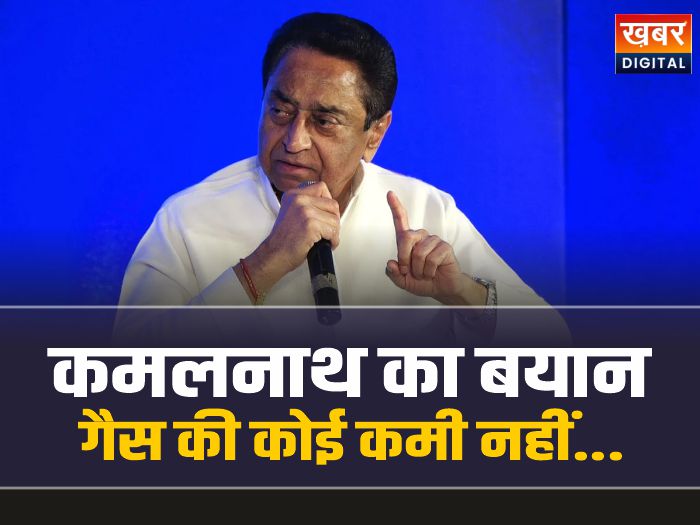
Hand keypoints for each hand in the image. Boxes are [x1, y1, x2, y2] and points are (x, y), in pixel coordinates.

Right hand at [238, 181, 339, 296]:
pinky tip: (324, 244)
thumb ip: (308, 204)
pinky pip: (333, 231)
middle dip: (333, 219)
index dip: (327, 203)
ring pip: (335, 219)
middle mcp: (299, 200)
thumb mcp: (292, 212)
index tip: (324, 215)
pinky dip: (333, 241)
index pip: (322, 187)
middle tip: (327, 230)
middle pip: (332, 204)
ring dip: (334, 232)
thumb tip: (330, 207)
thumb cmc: (285, 239)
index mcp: (294, 194)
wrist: (274, 254)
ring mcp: (305, 211)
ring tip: (324, 239)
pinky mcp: (311, 225)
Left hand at [385, 191, 485, 305]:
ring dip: (419, 270)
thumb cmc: (422, 281)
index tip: (389, 193)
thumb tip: (391, 263)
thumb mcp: (403, 281)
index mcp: (409, 241)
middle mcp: (421, 237)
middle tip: (409, 271)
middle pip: (406, 237)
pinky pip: (431, 259)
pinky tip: (433, 272)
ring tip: (424, 273)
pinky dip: (429, 271)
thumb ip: (394, 274)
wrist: (441, 289)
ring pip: (419, 253)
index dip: (395, 207)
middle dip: (404, 258)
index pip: (401, 221)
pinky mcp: (445, 247)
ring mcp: (434, 240)